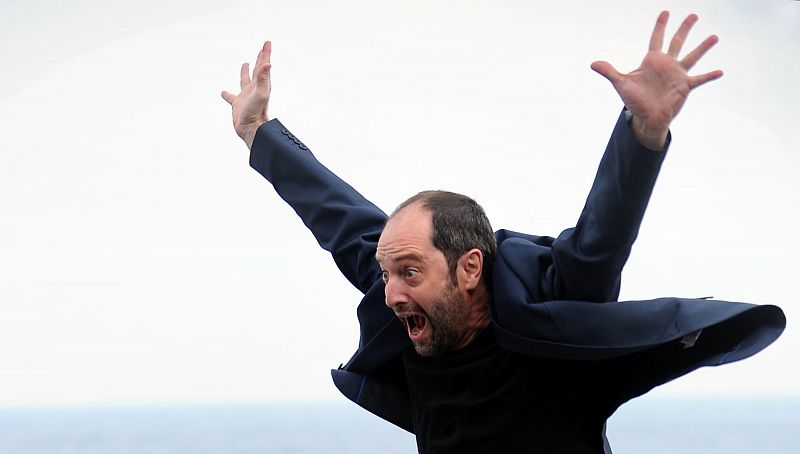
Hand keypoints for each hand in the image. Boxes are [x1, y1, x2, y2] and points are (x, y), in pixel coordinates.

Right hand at [222, 41, 271, 148]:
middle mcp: (254, 89)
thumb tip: (268, 63)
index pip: (264, 65)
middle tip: (261, 50)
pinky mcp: (238, 105)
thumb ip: (263, 78)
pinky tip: (223, 93)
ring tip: (244, 64)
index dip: (265, 54)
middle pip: (258, 70)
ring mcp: (246, 96)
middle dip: (260, 59)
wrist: (251, 129)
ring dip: (245, 72)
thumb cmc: (256, 113)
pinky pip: (231, 97)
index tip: (267, 43)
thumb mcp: (260, 93)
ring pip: (245, 81)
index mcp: (261, 85)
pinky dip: (227, 94)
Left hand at [591, 12, 722, 149]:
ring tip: (714, 36)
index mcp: (652, 61)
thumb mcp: (621, 84)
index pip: (656, 39)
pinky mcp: (685, 87)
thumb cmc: (635, 100)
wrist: (646, 117)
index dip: (660, 25)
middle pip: (677, 42)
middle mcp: (667, 65)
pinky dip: (709, 76)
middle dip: (684, 28)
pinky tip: (720, 71)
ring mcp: (677, 75)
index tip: (666, 12)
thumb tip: (593, 64)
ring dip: (703, 47)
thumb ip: (609, 72)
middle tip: (694, 15)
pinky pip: (699, 79)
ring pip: (692, 57)